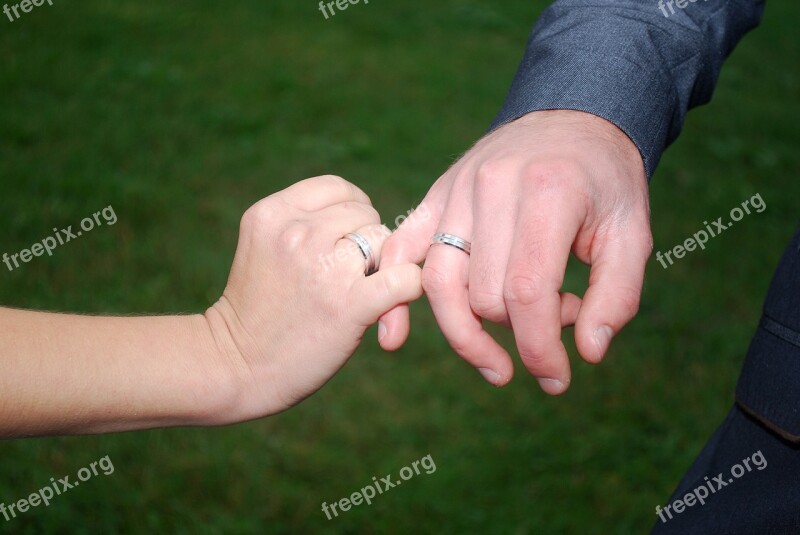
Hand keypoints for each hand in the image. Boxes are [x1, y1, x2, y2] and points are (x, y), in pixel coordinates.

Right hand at [206, 175, 422, 418]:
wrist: (236, 366)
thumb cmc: (256, 310)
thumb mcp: (264, 245)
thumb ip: (304, 222)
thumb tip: (366, 218)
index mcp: (273, 213)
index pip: (337, 188)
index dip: (350, 213)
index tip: (344, 241)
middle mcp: (296, 232)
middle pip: (364, 214)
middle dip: (364, 241)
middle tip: (347, 275)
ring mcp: (323, 266)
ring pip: (385, 241)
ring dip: (382, 265)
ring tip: (358, 291)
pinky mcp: (349, 303)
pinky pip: (404, 278)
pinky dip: (407, 288)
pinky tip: (393, 303)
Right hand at [378, 110, 651, 393]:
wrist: (570, 118)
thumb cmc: (605, 182)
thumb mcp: (633, 232)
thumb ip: (618, 295)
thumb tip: (588, 354)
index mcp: (548, 190)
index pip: (528, 290)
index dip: (540, 347)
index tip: (556, 378)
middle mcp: (493, 186)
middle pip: (486, 294)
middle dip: (523, 330)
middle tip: (562, 314)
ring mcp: (457, 190)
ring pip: (442, 284)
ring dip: (466, 337)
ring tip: (496, 366)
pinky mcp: (436, 196)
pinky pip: (399, 250)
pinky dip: (394, 295)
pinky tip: (393, 339)